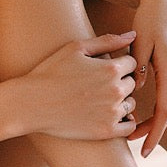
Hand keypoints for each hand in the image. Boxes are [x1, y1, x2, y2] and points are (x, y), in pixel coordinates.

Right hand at [23, 31, 138, 139]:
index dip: (119, 64)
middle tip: (97, 86)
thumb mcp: (76, 49)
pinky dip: (124, 121)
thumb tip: (133, 35)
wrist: (32, 103)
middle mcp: (115, 90)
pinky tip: (106, 116)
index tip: (102, 70)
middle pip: (132, 83)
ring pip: (131, 104)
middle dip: (119, 82)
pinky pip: (129, 126)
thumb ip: (107, 41)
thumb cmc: (51, 72)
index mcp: (111, 68)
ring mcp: (112, 112)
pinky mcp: (106, 131)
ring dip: (121, 101)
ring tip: (98, 100)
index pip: (132, 63)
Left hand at [127, 0, 166, 156]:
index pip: (165, 113)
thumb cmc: (148, 20)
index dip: (154, 133)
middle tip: (133, 144)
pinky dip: (157, 108)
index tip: (144, 150)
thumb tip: (136, 93)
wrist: (163, 1)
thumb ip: (139, 68)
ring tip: (133, 131)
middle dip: (152, 131)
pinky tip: (141, 111)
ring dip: (154, 120)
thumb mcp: (139, 43)